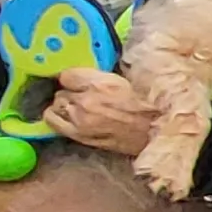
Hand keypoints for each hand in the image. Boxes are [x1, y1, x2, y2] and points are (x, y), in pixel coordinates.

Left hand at [43, 69, 160, 154]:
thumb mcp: (126, 80)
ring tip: (76, 108)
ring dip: (64, 106)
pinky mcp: (79, 136)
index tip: (79, 81)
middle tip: (83, 96)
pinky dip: (57, 118)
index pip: (66, 75)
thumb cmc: (146, 105)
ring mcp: (80, 121)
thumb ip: (100, 77)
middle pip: (61, 91)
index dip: (72, 78)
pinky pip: (55, 123)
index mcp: (99, 84)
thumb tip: (82, 75)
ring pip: (55, 107)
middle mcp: (85, 102)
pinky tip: (68, 118)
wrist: (157, 132)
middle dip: (70, 92)